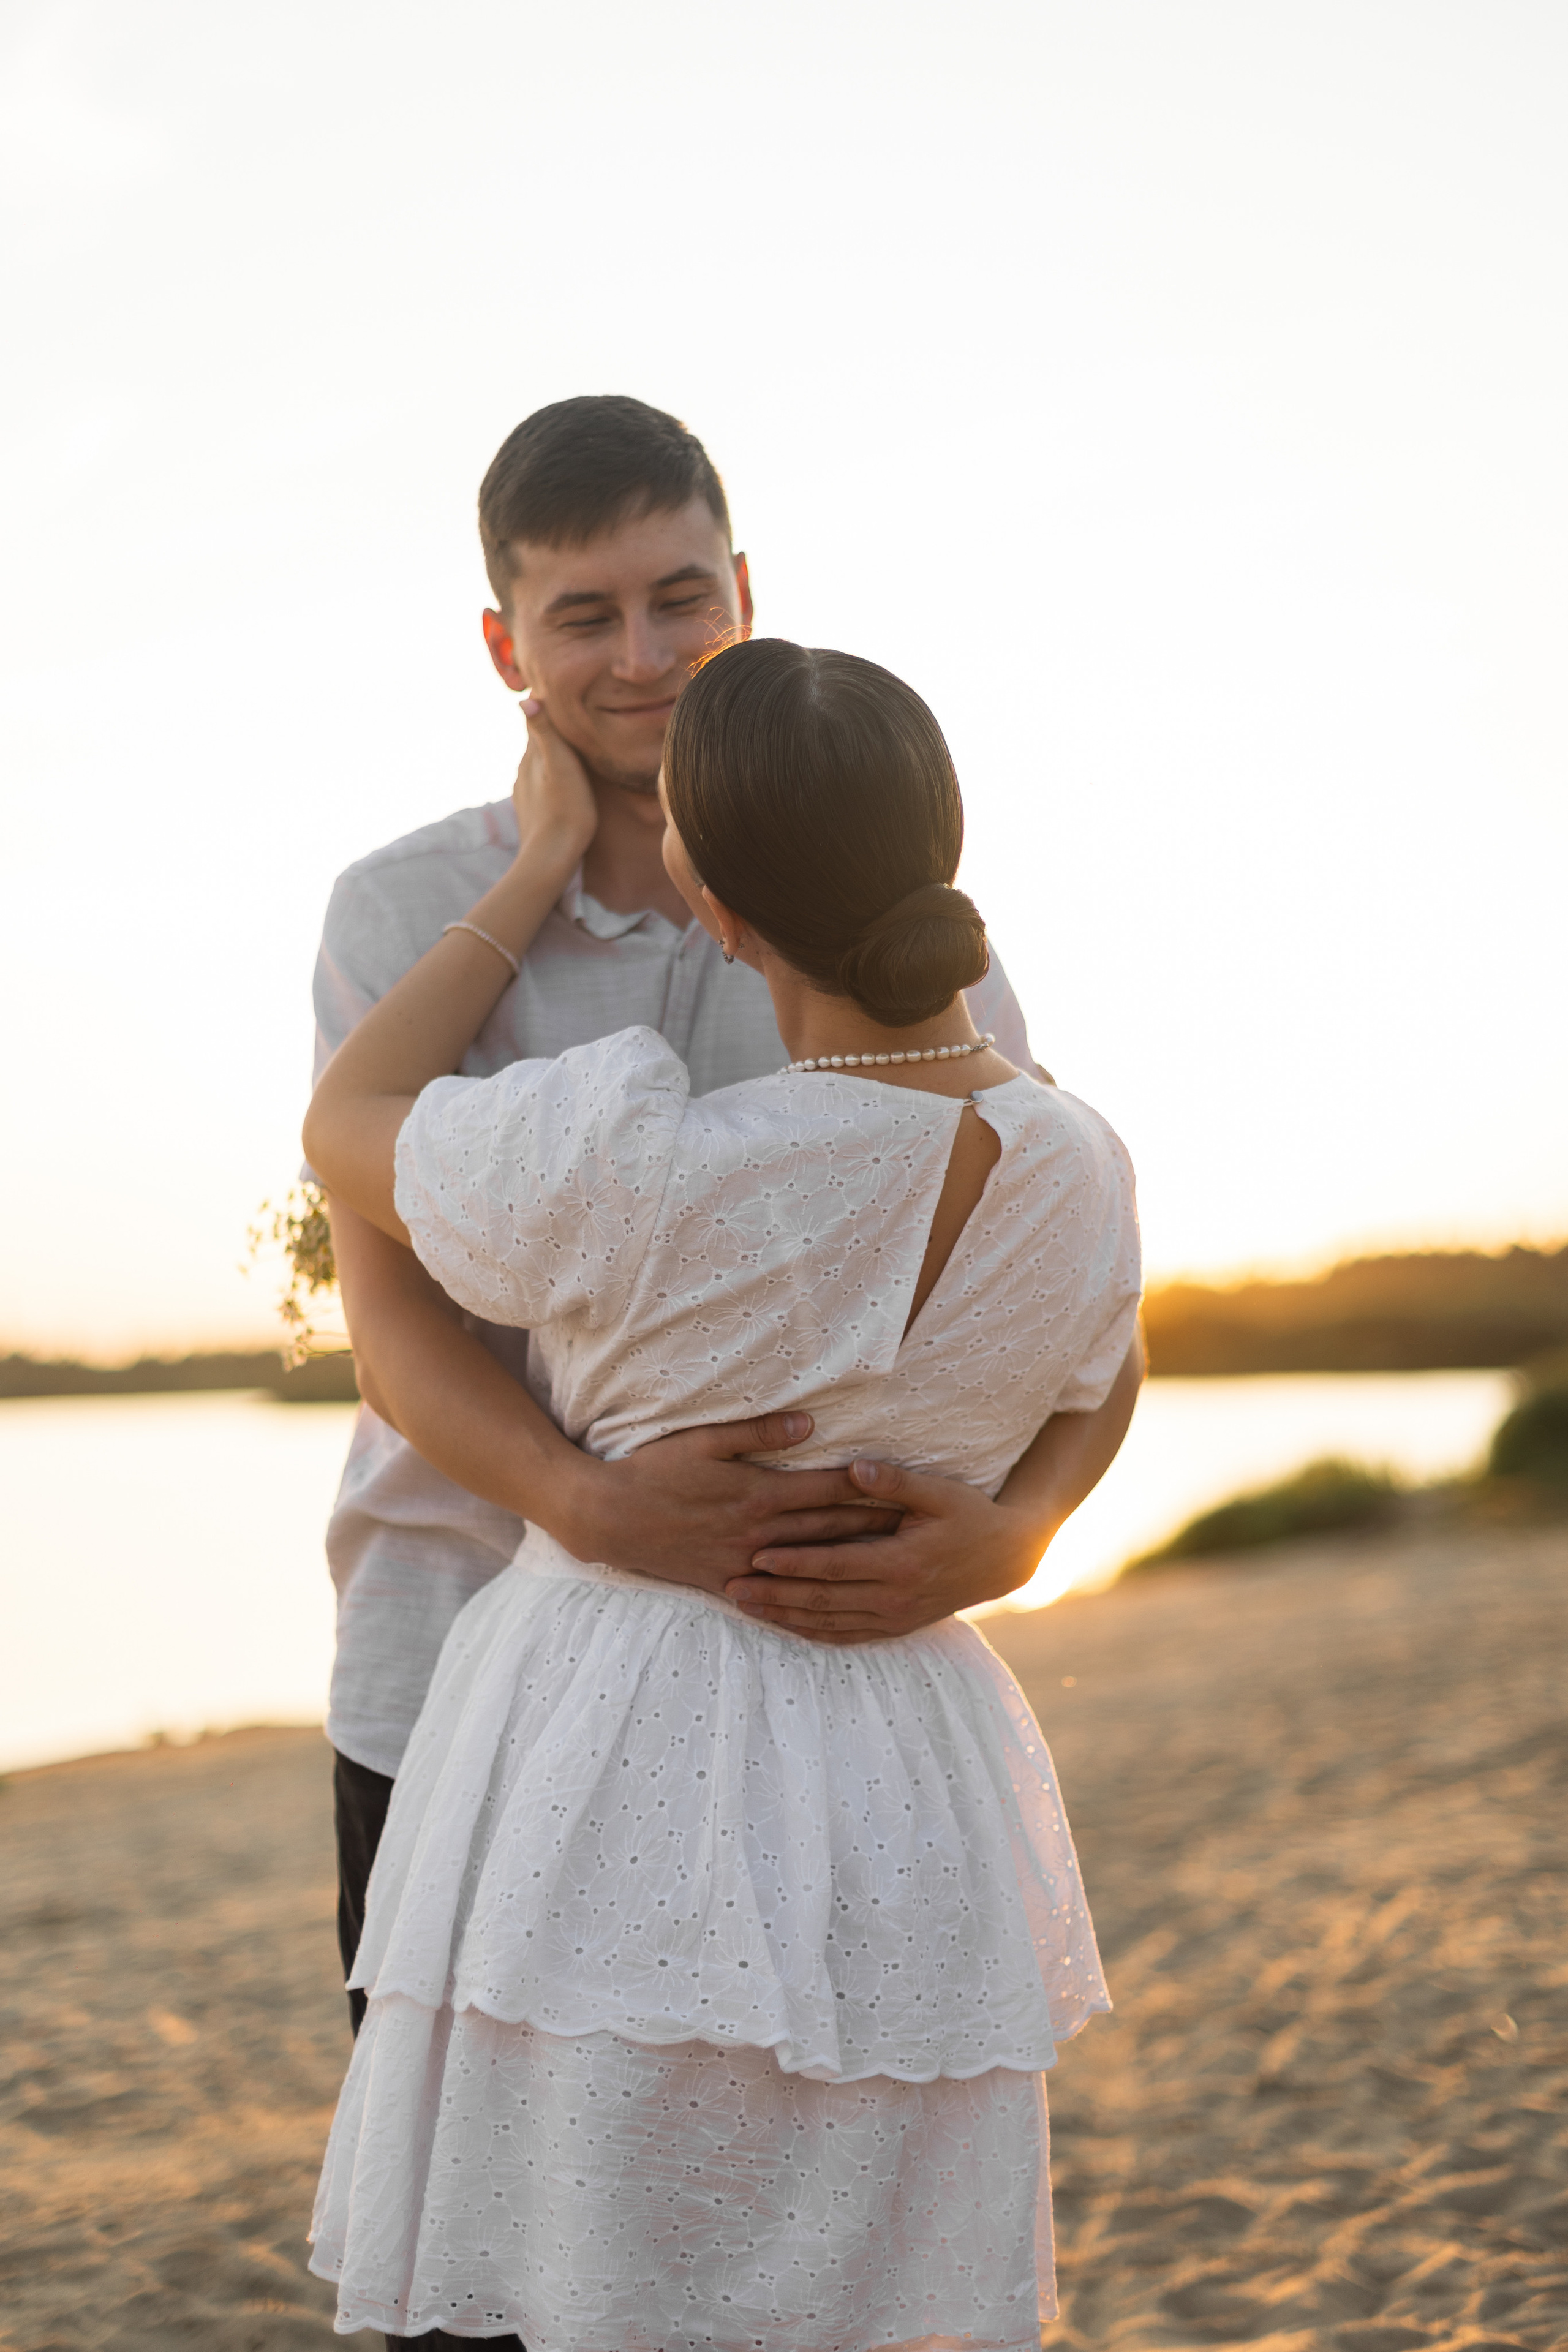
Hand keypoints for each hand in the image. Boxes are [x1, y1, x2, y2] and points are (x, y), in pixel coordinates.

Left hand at [512, 695, 597, 871]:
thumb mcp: (560, 766)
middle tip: (568, 711)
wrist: (550, 858)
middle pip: (536, 741)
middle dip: (549, 726)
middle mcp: (523, 771)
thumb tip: (525, 697)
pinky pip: (541, 783)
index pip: (535, 719)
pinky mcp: (532, 810)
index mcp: (531, 756)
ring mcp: (525, 792)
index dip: (545, 703)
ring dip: (550, 753)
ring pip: (538, 763)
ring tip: (568, 745)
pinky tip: (561, 780)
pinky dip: (550, 775)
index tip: (556, 686)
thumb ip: (544, 732)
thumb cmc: (565, 811)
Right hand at [554, 1412, 900, 1595]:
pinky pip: (779, 1594)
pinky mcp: (726, 1583)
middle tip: (921, 1530)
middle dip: (877, 1529)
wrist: (607, 1519)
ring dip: (852, 1563)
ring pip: (810, 1564)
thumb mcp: (702, 1440)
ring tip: (894, 1563)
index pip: (828, 1491)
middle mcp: (758, 1533)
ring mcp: (744, 1563)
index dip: (870, 1488)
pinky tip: (836, 1600)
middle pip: (830, 1531)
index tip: (909, 1487)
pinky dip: (810, 1596)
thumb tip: (809, 1424)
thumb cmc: (653, 1471)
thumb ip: (758, 1432)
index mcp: (758, 1494)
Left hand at [723, 1458, 1048, 1641]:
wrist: (1005, 1558)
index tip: (756, 1556)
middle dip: (774, 1595)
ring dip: (784, 1617)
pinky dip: (813, 1633)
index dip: (795, 1563)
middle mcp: (894, 1598)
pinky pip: (848, 1637)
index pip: (835, 1566)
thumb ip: (896, 1481)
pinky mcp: (897, 1627)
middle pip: (822, 1601)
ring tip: (744, 1607)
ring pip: (829, 1623)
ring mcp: (895, 1618)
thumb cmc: (969, 1515)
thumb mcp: (940, 1492)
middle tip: (729, 1588)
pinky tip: (784, 1626)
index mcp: (901, 1563)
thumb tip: (854, 1467)